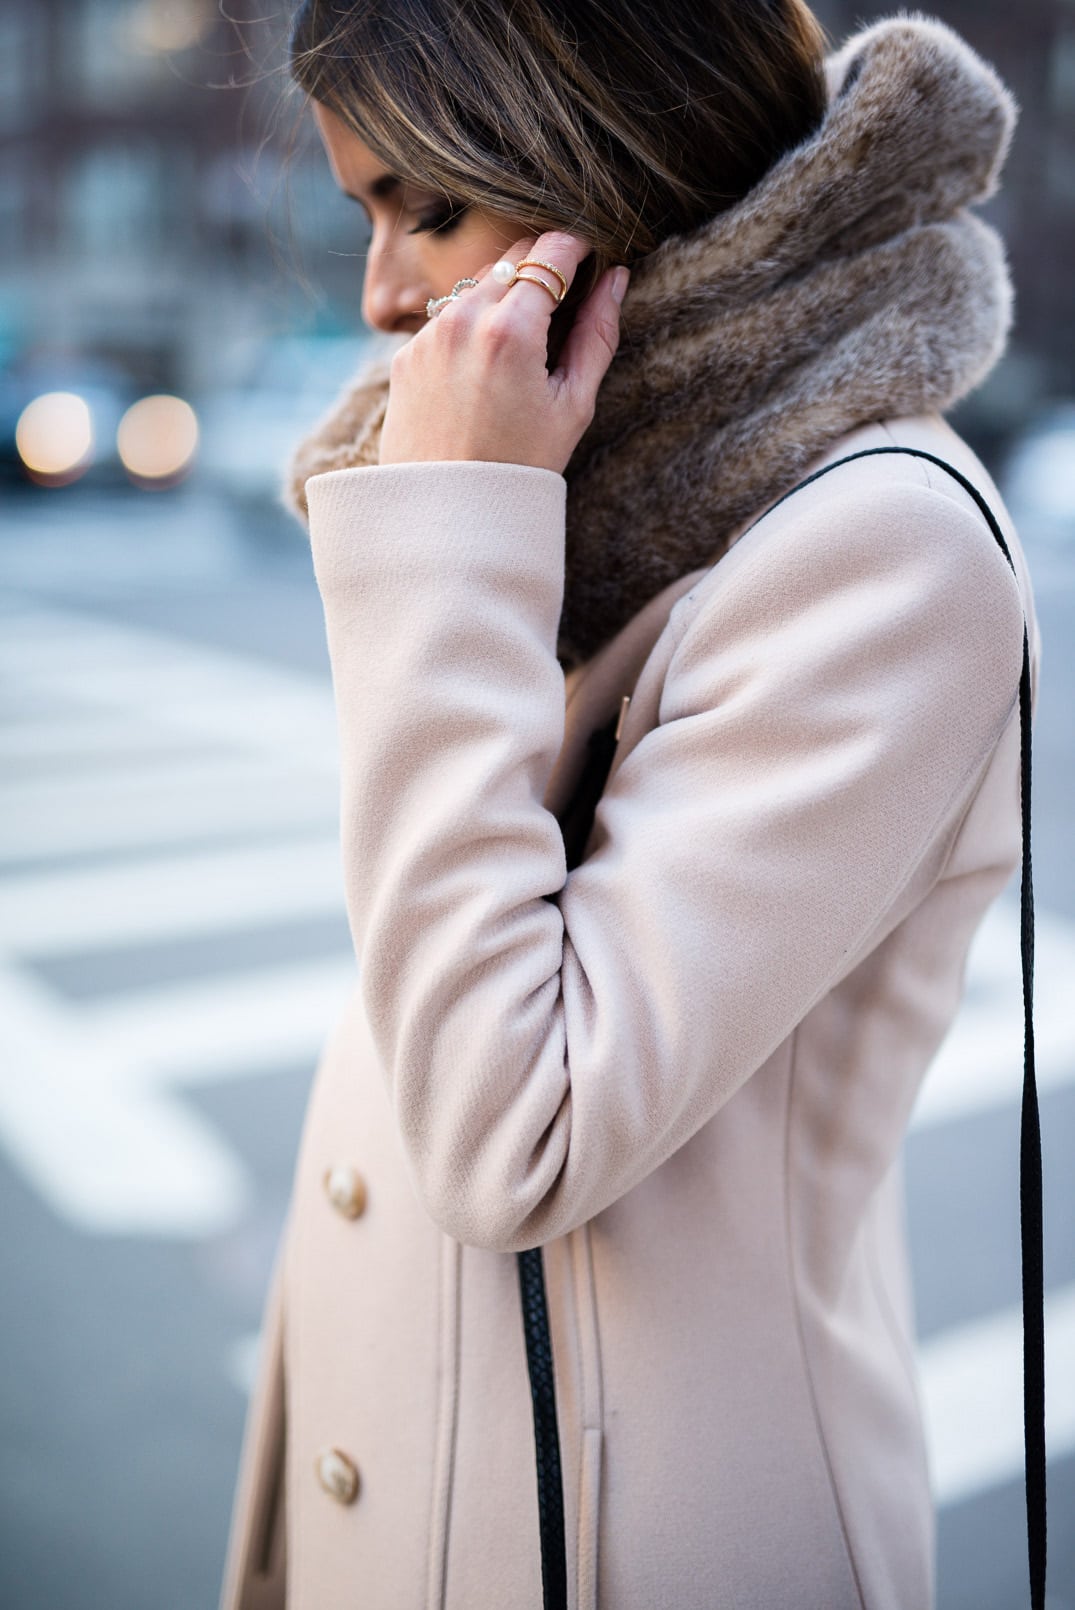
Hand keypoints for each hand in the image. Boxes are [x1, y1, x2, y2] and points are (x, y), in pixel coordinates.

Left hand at [377, 231, 628, 474]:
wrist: (449, 514)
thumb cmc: (520, 466)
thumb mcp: (573, 405)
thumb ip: (598, 334)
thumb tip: (617, 279)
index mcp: (512, 330)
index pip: (551, 250)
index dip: (577, 246)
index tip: (592, 254)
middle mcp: (464, 319)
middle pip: (513, 255)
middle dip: (543, 265)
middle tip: (565, 300)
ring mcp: (429, 334)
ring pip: (478, 282)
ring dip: (505, 293)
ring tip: (524, 344)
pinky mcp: (407, 354)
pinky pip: (447, 317)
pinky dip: (472, 326)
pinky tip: (485, 370)